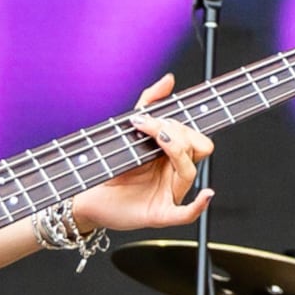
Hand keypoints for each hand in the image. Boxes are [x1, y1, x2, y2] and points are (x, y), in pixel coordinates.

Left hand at [65, 72, 215, 236]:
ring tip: (154, 138)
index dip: (179, 125)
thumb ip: (149, 102)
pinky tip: (206, 194)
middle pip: (199, 150)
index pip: (196, 138)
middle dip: (178, 134)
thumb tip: (169, 80)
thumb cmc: (110, 166)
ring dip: (174, 150)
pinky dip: (200, 205)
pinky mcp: (160, 214)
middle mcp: (175, 175)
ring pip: (189, 171)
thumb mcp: (128, 130)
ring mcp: (170, 194)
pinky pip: (187, 213)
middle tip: (149, 129)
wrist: (87, 195)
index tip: (150, 118)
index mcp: (173, 157)